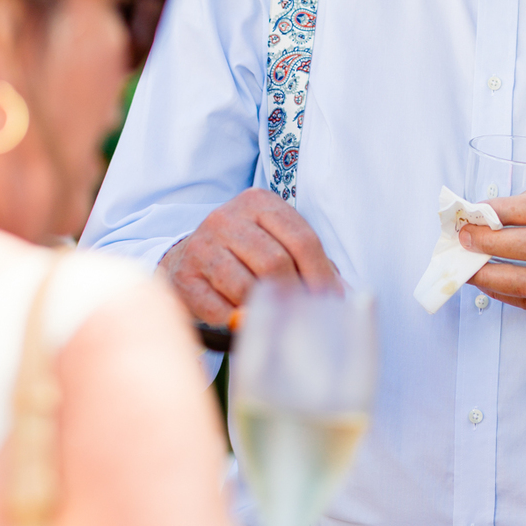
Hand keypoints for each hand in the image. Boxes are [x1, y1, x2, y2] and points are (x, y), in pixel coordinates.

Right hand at [160, 188, 338, 326]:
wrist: (186, 259)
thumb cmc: (243, 254)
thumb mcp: (275, 240)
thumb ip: (307, 260)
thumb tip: (341, 292)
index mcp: (258, 202)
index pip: (302, 240)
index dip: (322, 275)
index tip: (331, 301)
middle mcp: (226, 218)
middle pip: (276, 263)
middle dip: (296, 295)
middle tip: (305, 316)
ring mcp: (202, 246)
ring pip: (247, 286)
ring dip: (266, 310)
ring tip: (277, 320)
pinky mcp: (184, 277)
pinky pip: (220, 308)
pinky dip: (238, 321)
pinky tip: (245, 322)